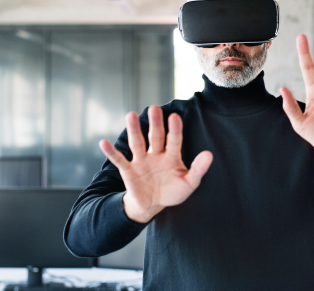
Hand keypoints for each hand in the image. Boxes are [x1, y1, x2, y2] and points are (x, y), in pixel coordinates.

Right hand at [99, 106, 212, 222]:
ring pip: (137, 143)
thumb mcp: (189, 183)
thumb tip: (209, 154)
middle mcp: (155, 154)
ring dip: (134, 130)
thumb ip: (198, 169)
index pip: (174, 140)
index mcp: (171, 156)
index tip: (174, 117)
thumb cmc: (172, 192)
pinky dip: (111, 152)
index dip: (174, 129)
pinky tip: (103, 143)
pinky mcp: (129, 171)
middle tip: (154, 108)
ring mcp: (141, 161)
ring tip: (130, 115)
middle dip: (155, 123)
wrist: (152, 205)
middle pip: (155, 136)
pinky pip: (119, 160)